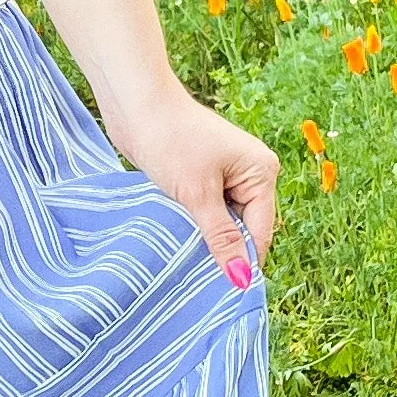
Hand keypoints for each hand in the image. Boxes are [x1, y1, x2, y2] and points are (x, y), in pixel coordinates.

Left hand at [104, 76, 276, 282]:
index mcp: (261, 171)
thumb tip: (241, 279)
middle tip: (198, 276)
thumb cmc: (170, 140)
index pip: (260, 231)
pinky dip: (193, 222)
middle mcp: (250, 172)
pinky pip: (206, 210)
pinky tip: (178, 235)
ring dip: (204, 236)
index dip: (243, 261)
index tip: (224, 294)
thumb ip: (220, 238)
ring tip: (184, 255)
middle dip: (222, 248)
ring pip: (222, 221)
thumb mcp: (197, 195)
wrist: (135, 102)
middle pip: (243, 227)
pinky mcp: (203, 175)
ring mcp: (227, 173)